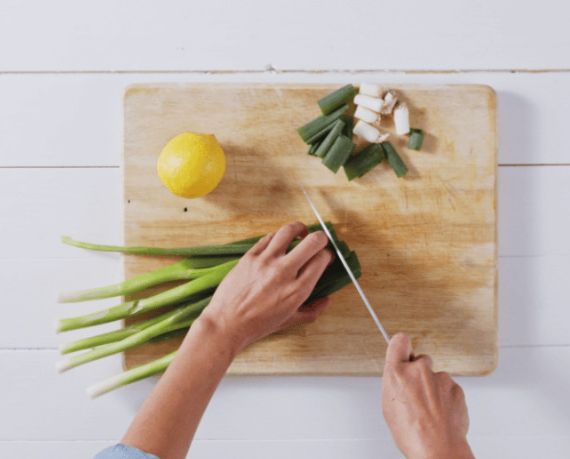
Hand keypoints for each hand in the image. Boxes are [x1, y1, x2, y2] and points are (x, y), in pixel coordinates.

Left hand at [199, 222, 331, 353]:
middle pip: (313, 241)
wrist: (227, 323)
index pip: (321, 260)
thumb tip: (326, 300)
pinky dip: (278, 237)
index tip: (325, 257)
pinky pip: (269, 237)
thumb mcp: (290, 321)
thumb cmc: (258, 325)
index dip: (328, 255)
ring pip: (289, 231)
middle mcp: (284, 272)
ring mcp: (265, 261)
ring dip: (300, 229)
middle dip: (321, 239)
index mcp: (297, 290)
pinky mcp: (250, 256)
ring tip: (301, 233)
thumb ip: (312, 311)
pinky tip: (280, 242)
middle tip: (319, 242)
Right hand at [382, 333, 473, 458]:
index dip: (401, 346)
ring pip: (436, 376)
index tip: (403, 350)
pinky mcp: (456, 387)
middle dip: (419, 372)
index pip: (399, 341)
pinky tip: (440, 413)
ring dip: (434, 388)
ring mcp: (440, 378)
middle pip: (420, 360)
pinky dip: (446, 398)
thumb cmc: (412, 434)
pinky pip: (449, 388)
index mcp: (397, 373)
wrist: (438, 450)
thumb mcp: (388, 406)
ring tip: (430, 410)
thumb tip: (399, 376)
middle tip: (417, 393)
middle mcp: (419, 370)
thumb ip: (395, 383)